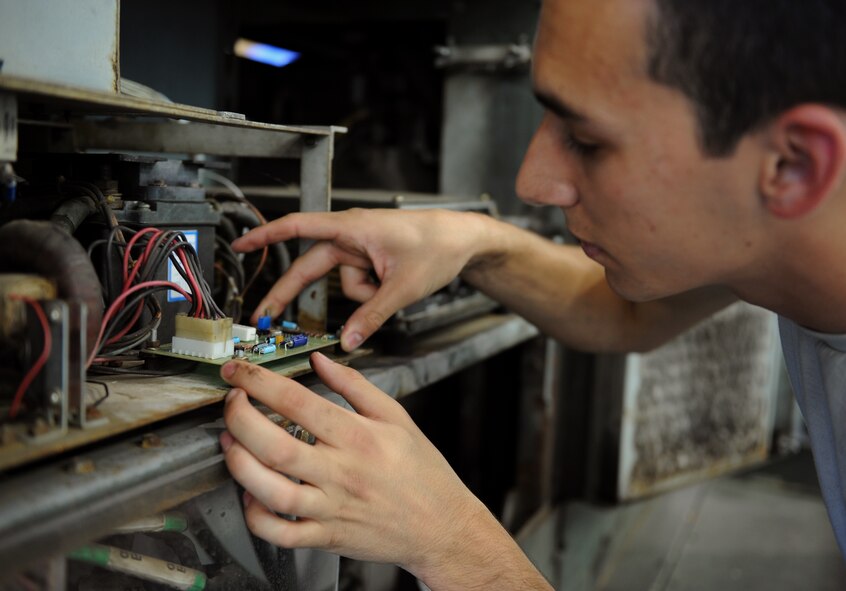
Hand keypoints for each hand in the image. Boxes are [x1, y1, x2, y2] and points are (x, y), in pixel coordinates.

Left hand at [219, 354, 489, 578]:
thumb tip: (320, 360)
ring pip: (270, 491)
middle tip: (230, 402)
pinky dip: (255, 515)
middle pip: (274, 445)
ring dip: (239, 465)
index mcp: (358, 437)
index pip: (298, 402)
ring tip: (230, 443)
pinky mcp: (326, 537)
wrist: (442, 526)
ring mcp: (331, 508)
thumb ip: (355, 386)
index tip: (238, 371)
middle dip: (239, 418)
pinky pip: (280, 532)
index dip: (258, 382)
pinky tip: (251, 493)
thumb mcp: (396, 417)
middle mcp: (341, 472)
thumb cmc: (421, 472)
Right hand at [231, 209, 486, 350]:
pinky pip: (359, 285)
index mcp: (352, 228)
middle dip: (290, 293)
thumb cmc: (437, 245)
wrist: (464, 239)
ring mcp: (360, 248)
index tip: (241, 244)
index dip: (265, 236)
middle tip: (265, 318)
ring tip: (393, 284)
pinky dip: (372, 292)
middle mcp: (351, 235)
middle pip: (309, 266)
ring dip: (362, 295)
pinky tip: (394, 283)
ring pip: (343, 283)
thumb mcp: (403, 287)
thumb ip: (372, 315)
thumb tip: (347, 340)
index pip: (298, 227)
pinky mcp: (370, 259)